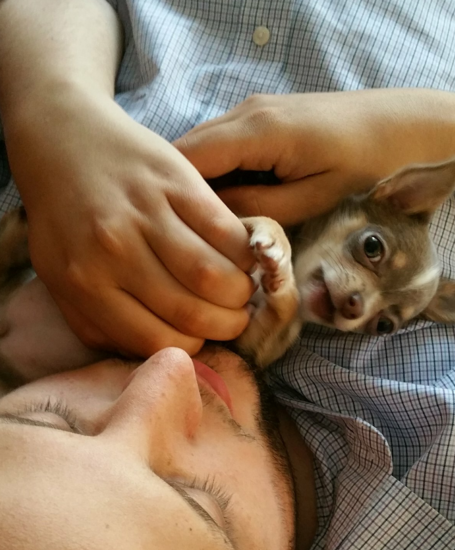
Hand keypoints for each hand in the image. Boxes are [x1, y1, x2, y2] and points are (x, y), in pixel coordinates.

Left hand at [5, 89, 254, 356]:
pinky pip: (225, 231)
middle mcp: (114, 250)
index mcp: (85, 283)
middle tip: (234, 320)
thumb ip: (96, 322)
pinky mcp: (175, 179)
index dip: (191, 347)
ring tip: (240, 292)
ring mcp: (146, 212)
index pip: (157, 340)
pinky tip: (240, 258)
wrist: (63, 136)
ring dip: (239, 294)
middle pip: (191, 313)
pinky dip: (243, 253)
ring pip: (213, 276)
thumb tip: (145, 355)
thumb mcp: (59, 277)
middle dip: (225, 326)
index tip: (202, 338)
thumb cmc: (64, 215)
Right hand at [176, 90, 436, 225]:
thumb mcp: (313, 200)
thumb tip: (211, 221)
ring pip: (203, 150)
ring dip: (197, 187)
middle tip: (183, 239)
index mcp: (257, 130)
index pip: (185, 159)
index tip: (172, 237)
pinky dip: (217, 175)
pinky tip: (228, 205)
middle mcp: (246, 112)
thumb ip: (258, 210)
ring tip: (202, 228)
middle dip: (178, 195)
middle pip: (186, 153)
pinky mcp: (264, 117)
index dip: (171, 198)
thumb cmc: (368, 166)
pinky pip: (224, 146)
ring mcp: (254, 110)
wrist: (407, 126)